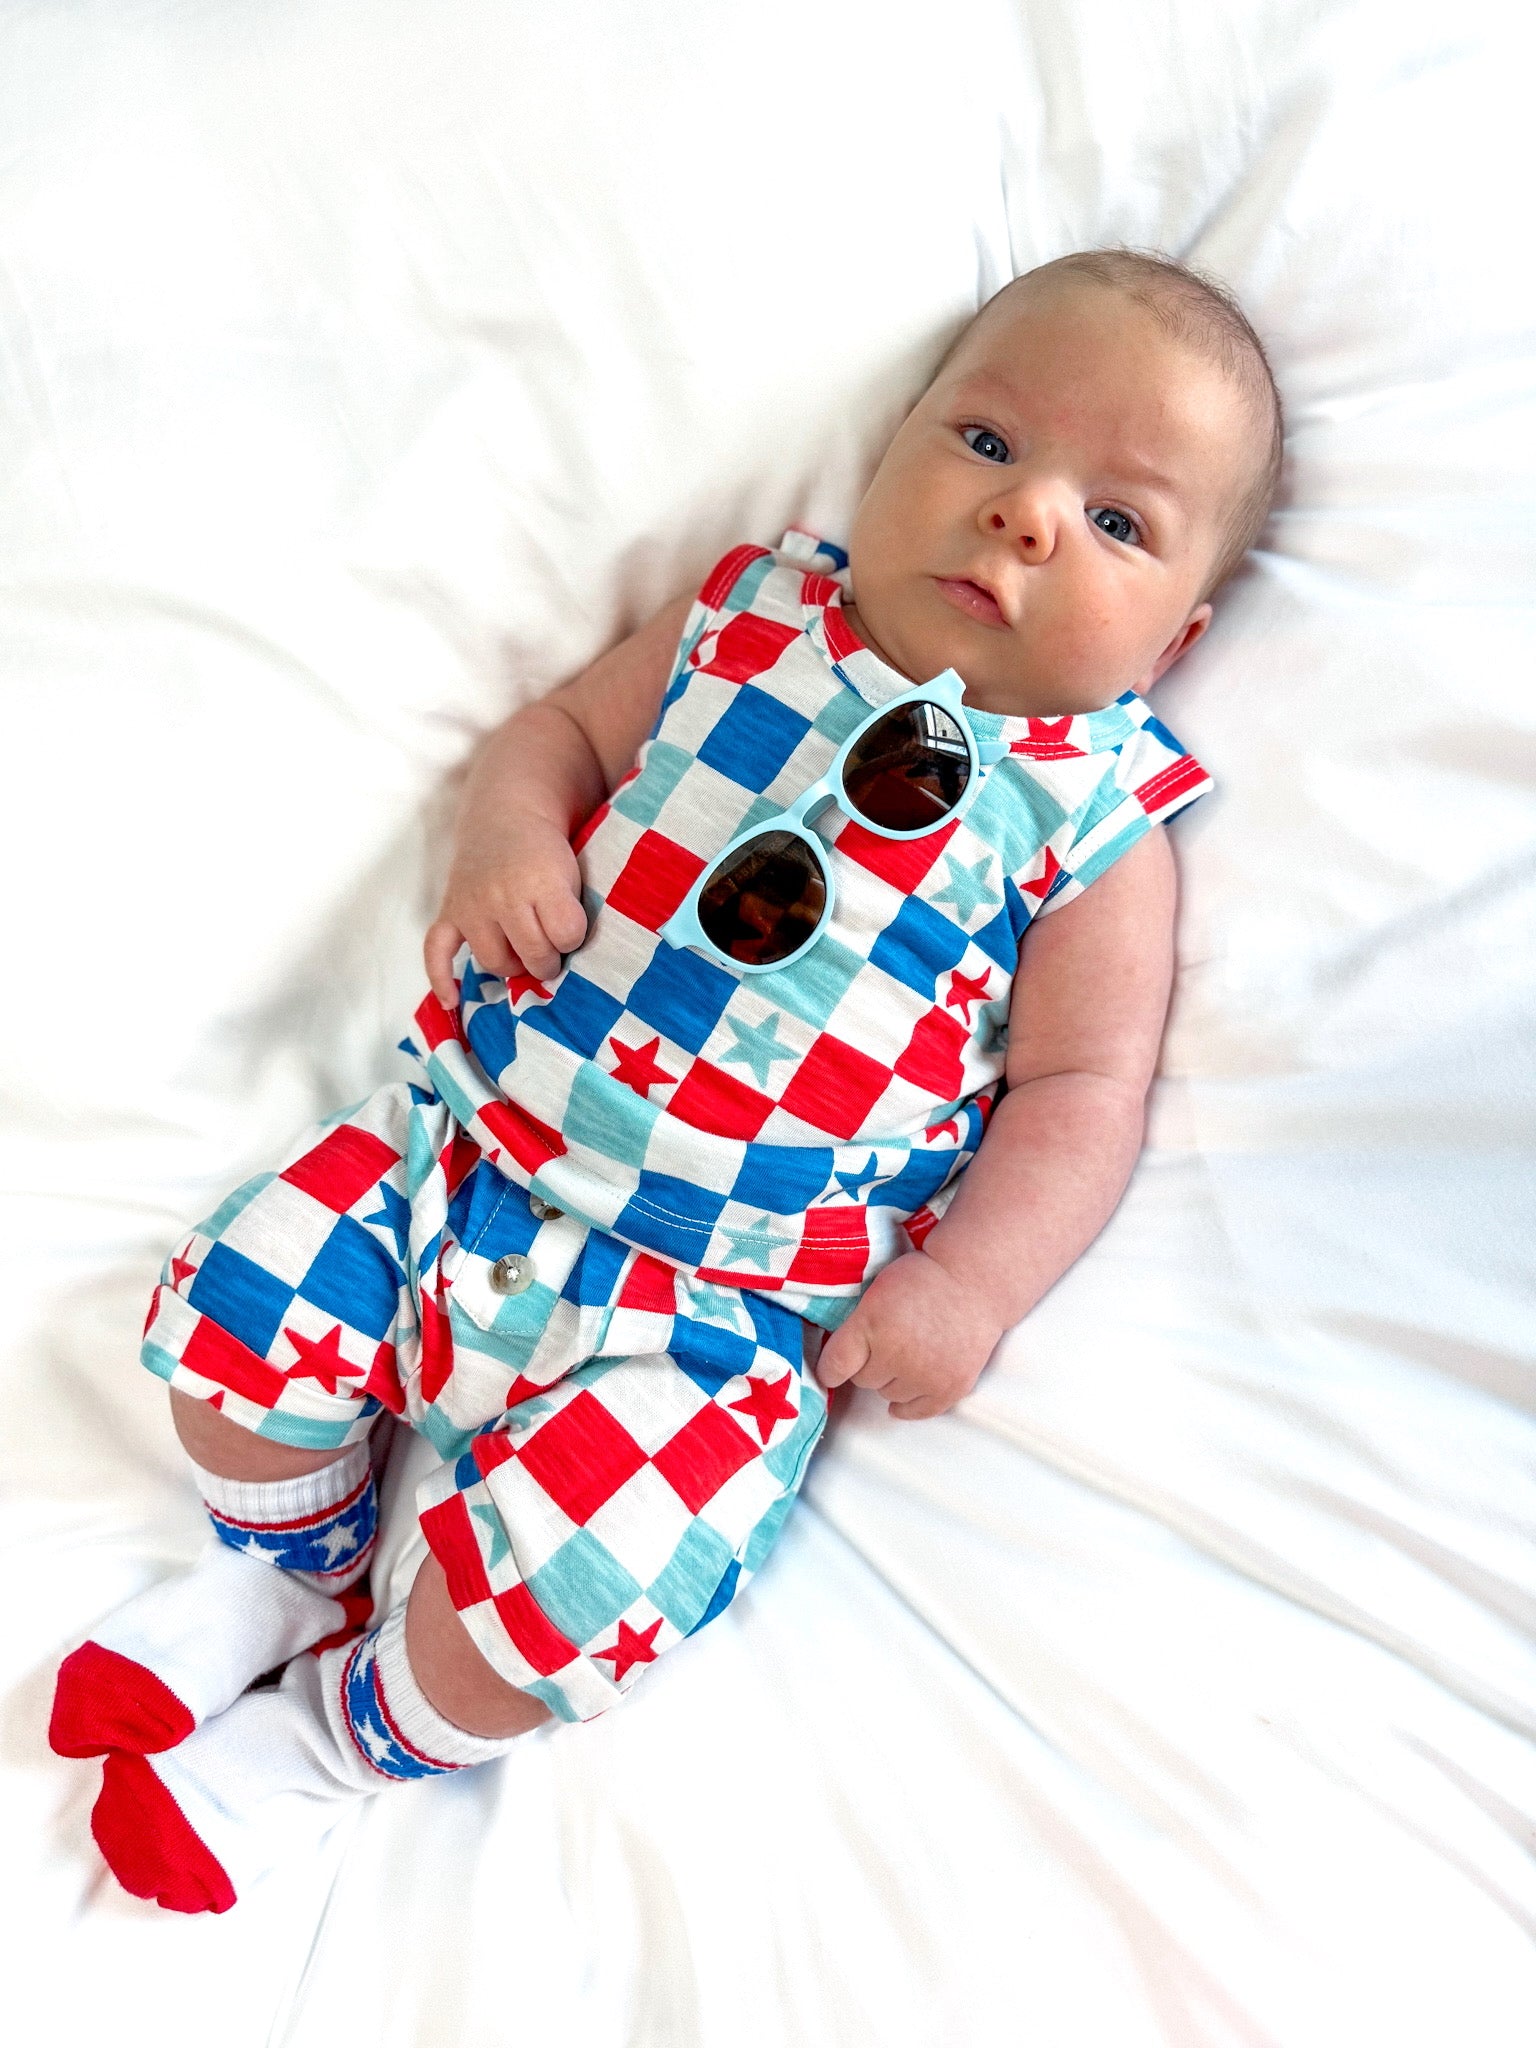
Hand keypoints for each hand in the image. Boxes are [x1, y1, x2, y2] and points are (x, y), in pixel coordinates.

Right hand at [424, 818, 586, 1004]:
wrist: (506, 816)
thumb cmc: (547, 852)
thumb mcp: (573, 871)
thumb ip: (571, 912)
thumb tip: (565, 961)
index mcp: (541, 883)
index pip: (567, 936)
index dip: (574, 938)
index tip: (571, 928)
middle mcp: (502, 896)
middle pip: (533, 954)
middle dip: (548, 958)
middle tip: (551, 949)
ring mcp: (472, 905)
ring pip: (494, 961)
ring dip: (513, 965)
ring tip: (523, 954)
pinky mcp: (450, 911)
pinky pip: (436, 950)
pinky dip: (440, 977)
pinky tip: (451, 1000)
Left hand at [815, 1249, 1003, 1419]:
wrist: (973, 1281)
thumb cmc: (922, 1279)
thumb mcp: (876, 1291)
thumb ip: (854, 1325)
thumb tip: (835, 1360)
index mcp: (871, 1325)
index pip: (833, 1366)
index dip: (829, 1368)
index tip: (832, 1368)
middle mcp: (896, 1355)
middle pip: (862, 1381)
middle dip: (869, 1364)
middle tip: (886, 1344)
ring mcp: (924, 1375)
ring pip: (888, 1395)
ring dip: (892, 1380)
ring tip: (907, 1356)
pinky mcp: (950, 1387)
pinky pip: (917, 1411)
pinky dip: (908, 1405)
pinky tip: (906, 1392)